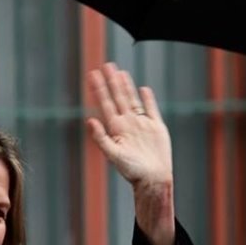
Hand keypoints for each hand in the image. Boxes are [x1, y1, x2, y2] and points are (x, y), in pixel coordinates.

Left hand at [86, 62, 172, 188]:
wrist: (154, 179)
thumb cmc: (132, 171)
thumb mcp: (114, 154)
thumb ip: (101, 138)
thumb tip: (89, 120)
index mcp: (116, 129)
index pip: (105, 104)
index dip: (100, 89)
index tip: (92, 75)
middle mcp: (128, 124)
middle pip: (118, 98)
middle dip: (112, 82)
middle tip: (106, 65)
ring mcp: (142, 124)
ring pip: (132, 100)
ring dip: (126, 87)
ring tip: (120, 73)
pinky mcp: (156, 127)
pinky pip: (151, 109)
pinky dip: (147, 99)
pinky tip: (143, 89)